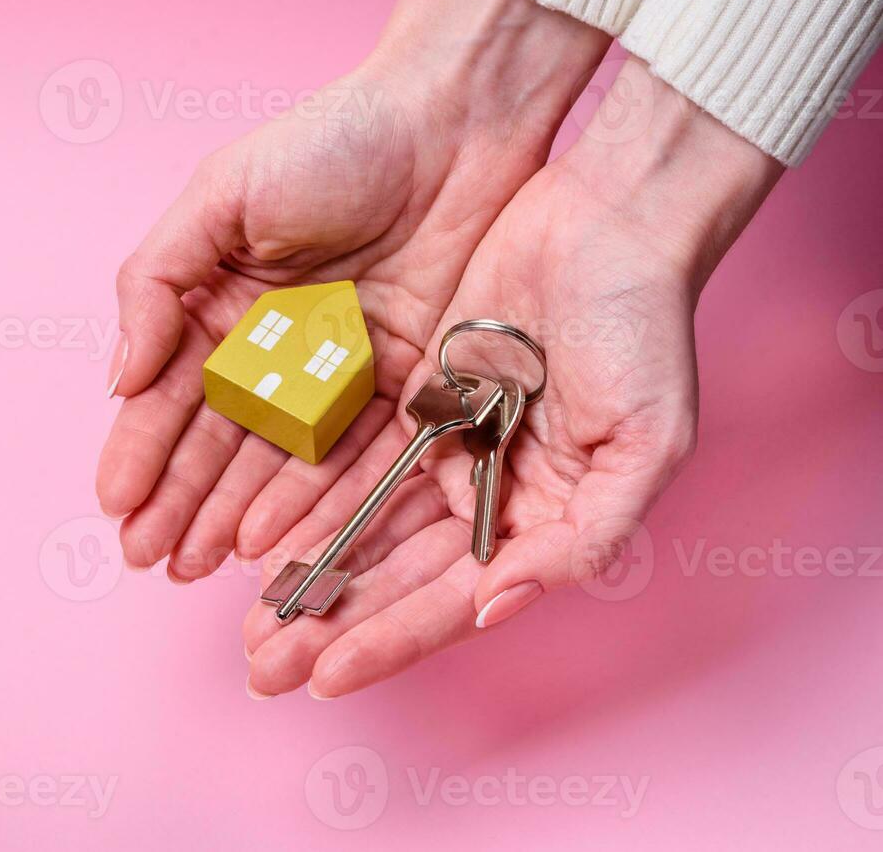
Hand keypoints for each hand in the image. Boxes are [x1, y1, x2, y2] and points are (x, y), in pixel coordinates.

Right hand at [96, 0, 611, 578]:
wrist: (457, 118)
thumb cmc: (334, 139)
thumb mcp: (221, 194)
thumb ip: (157, 281)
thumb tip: (118, 377)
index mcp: (221, 301)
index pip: (169, 392)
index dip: (140, 452)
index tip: (117, 509)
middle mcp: (273, 347)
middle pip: (217, 441)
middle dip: (178, 502)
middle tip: (151, 559)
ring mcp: (334, 372)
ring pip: (276, 462)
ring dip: (233, 516)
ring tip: (199, 567)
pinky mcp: (399, 385)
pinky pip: (350, 455)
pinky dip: (311, 501)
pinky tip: (274, 543)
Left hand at [242, 59, 784, 698]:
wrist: (608, 217)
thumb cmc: (644, 326)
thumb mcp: (645, 443)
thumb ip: (581, 538)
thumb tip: (493, 606)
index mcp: (541, 520)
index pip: (452, 601)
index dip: (390, 640)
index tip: (324, 678)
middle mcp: (487, 494)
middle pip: (395, 576)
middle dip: (330, 626)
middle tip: (261, 668)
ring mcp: (447, 444)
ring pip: (364, 526)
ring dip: (309, 577)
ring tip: (247, 625)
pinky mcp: (413, 394)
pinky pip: (350, 458)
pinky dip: (309, 499)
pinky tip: (258, 536)